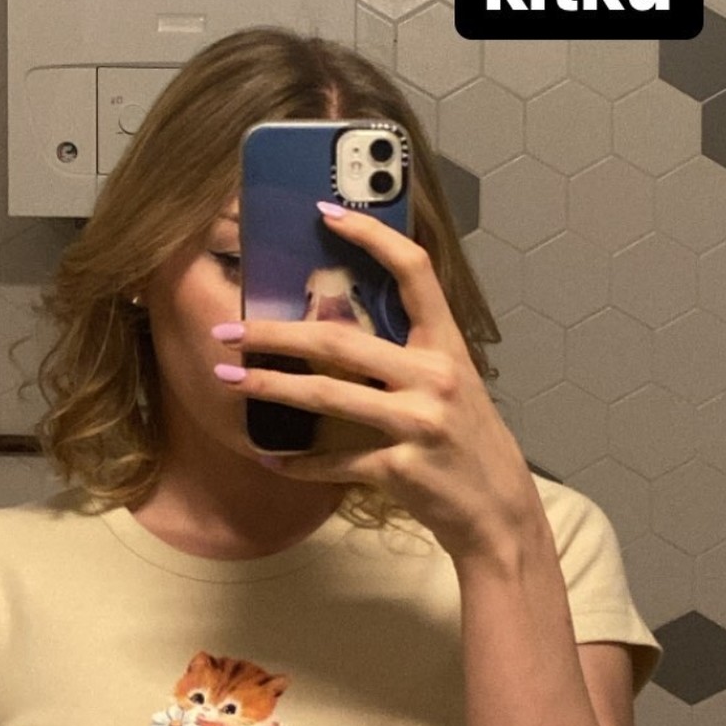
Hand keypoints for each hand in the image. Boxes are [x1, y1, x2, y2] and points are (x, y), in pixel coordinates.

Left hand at [212, 203, 540, 565]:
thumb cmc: (468, 443)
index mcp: (447, 346)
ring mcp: (419, 423)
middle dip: (275, 333)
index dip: (371, 236)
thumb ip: (409, 354)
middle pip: (340, 340)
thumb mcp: (452, 385)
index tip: (325, 212)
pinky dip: (299, 462)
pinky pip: (335, 461)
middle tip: (229, 329)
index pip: (413, 271)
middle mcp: (435, 376)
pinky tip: (272, 458)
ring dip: (270, 386)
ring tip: (228, 378)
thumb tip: (340, 325)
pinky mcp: (402, 468)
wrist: (498, 512)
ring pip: (327, 394)